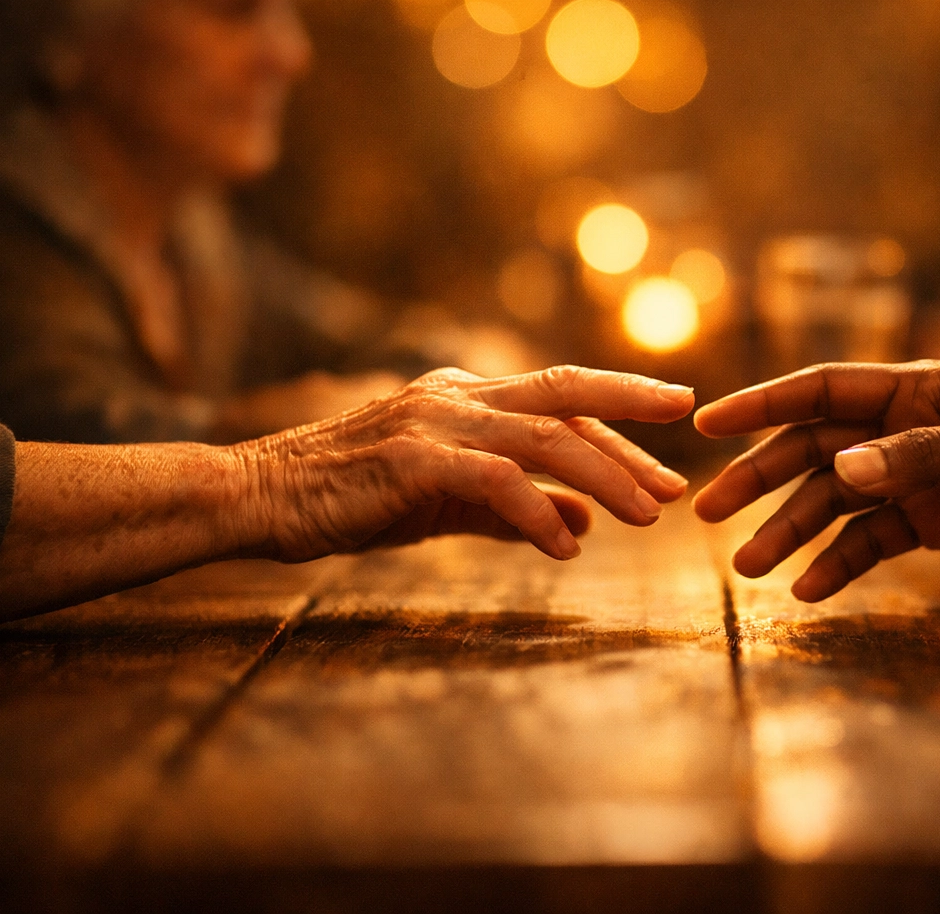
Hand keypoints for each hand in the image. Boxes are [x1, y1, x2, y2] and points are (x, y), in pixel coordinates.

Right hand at [237, 365, 694, 561]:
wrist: (261, 496)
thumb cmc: (351, 498)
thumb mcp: (446, 502)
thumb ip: (513, 507)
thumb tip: (583, 521)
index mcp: (466, 396)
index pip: (561, 401)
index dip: (620, 422)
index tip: (670, 447)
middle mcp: (458, 395)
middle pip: (566, 393)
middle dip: (633, 423)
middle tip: (678, 474)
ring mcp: (435, 420)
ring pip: (543, 436)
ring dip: (602, 475)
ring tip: (645, 516)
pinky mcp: (412, 458)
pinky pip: (494, 481)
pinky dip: (537, 511)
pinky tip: (567, 546)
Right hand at [693, 362, 939, 600]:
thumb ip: (925, 455)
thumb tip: (841, 473)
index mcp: (918, 389)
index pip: (822, 390)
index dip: (761, 404)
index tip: (705, 425)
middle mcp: (906, 430)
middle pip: (814, 451)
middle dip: (760, 479)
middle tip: (707, 514)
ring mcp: (919, 478)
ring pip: (836, 504)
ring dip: (792, 533)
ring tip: (749, 570)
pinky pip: (874, 544)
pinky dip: (840, 565)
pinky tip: (810, 591)